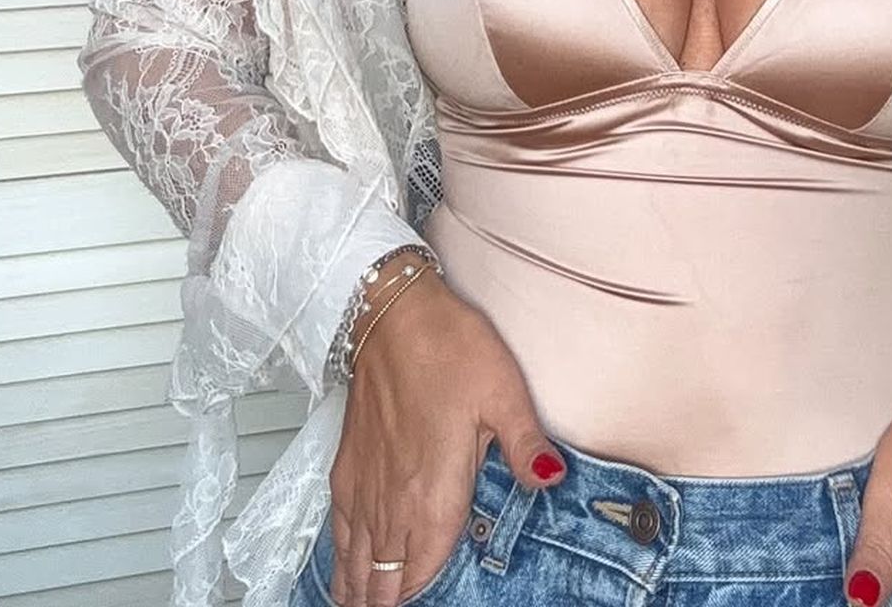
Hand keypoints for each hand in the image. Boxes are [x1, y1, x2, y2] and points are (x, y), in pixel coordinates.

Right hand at [326, 263, 566, 606]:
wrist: (392, 313)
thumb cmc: (448, 345)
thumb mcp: (503, 389)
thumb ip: (525, 443)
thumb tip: (551, 478)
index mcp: (434, 487)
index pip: (426, 566)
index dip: (425, 591)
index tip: (429, 603)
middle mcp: (394, 496)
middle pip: (387, 574)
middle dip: (391, 600)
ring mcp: (367, 482)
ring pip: (359, 560)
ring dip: (364, 590)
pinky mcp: (348, 464)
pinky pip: (340, 529)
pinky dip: (342, 559)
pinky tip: (345, 570)